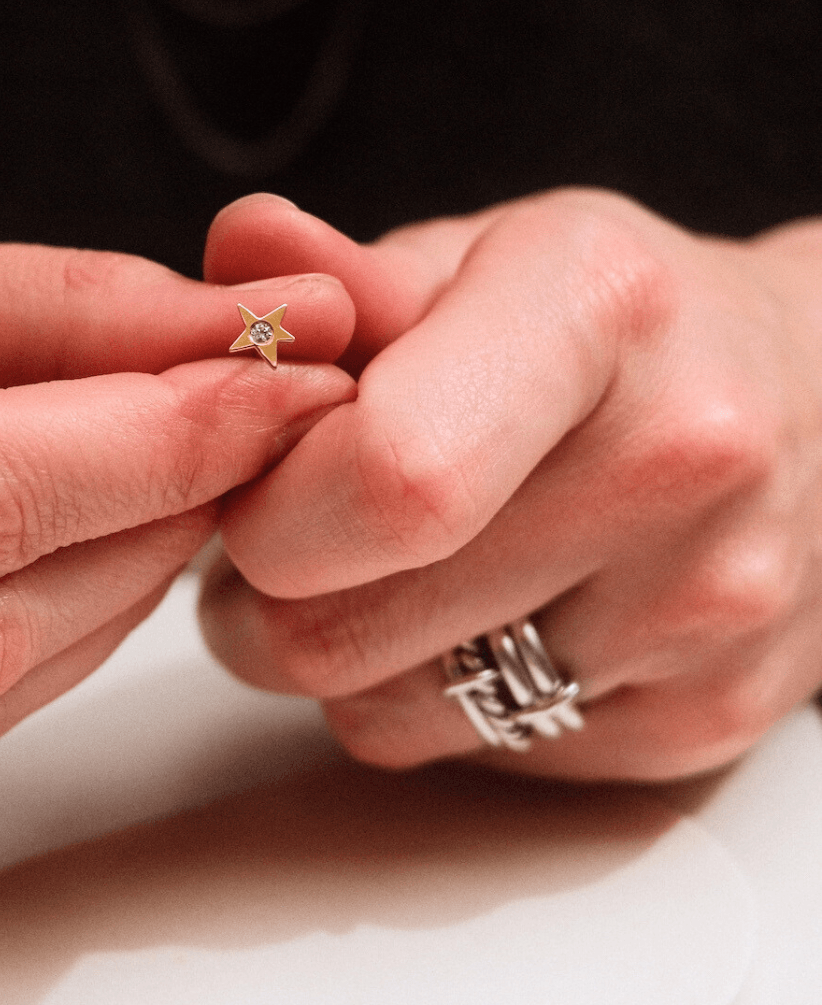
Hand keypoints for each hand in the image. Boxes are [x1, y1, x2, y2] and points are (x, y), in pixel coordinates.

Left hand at [199, 189, 821, 779]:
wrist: (815, 415)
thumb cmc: (622, 336)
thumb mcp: (488, 262)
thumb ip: (343, 279)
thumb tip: (240, 250)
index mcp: (600, 310)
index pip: (383, 481)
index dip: (268, 512)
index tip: (261, 488)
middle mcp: (680, 465)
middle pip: (335, 632)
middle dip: (264, 599)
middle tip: (301, 537)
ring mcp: (703, 613)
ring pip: (378, 715)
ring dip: (343, 654)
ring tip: (397, 572)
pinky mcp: (701, 720)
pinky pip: (460, 755)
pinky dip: (433, 699)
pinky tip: (486, 620)